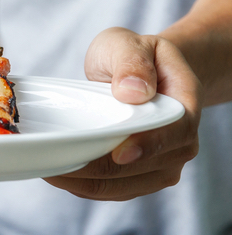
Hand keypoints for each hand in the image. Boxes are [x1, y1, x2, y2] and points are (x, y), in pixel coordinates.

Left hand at [43, 27, 201, 200]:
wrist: (141, 74)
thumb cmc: (132, 56)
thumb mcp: (127, 44)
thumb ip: (131, 62)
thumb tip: (134, 91)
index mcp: (185, 104)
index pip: (175, 133)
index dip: (147, 146)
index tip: (118, 153)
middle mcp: (181, 141)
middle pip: (144, 167)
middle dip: (99, 168)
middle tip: (56, 161)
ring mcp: (162, 164)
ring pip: (123, 186)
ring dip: (84, 183)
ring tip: (49, 168)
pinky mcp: (140, 178)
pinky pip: (112, 191)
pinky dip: (83, 187)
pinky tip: (58, 175)